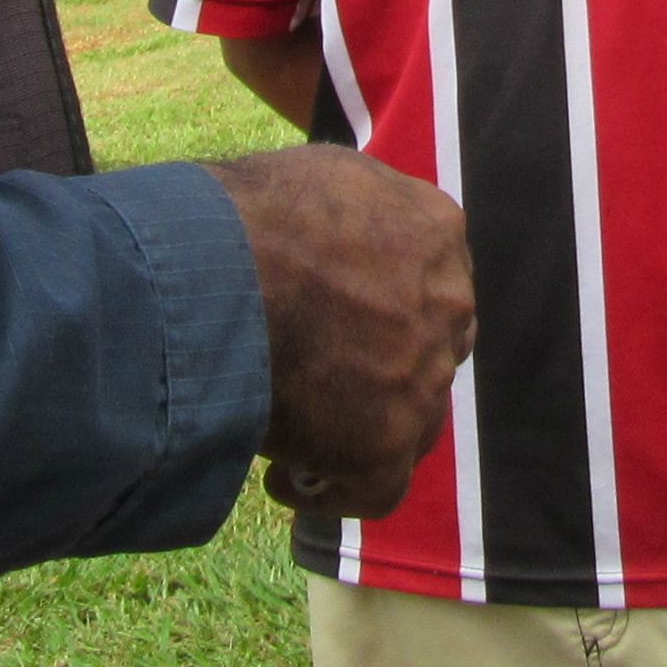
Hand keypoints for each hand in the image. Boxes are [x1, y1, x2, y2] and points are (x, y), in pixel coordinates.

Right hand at [208, 146, 473, 519]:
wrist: (218, 269)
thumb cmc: (247, 214)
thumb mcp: (323, 177)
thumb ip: (356, 214)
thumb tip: (342, 239)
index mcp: (437, 231)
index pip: (431, 281)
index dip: (386, 308)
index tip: (341, 322)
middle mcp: (448, 305)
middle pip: (426, 352)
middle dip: (380, 368)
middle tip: (319, 377)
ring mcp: (422, 379)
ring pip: (410, 422)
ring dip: (359, 429)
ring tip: (293, 430)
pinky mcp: (385, 445)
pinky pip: (375, 488)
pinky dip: (330, 489)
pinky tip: (282, 475)